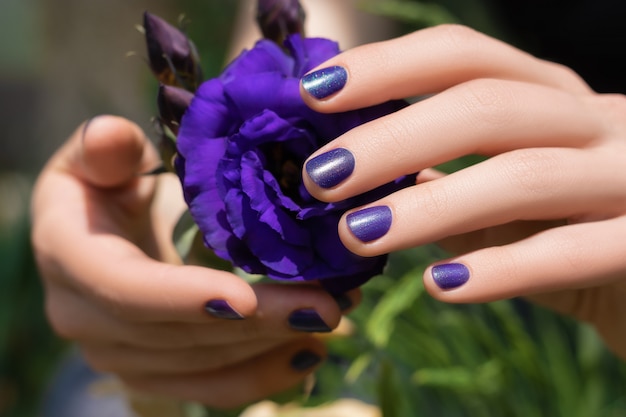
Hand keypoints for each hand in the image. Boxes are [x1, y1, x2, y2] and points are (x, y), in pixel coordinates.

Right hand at [31, 115, 356, 408]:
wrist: (97, 234)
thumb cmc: (104, 186)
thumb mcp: (99, 159)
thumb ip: (105, 150)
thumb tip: (110, 134)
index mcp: (71, 257)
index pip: (122, 287)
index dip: (180, 297)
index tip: (244, 297)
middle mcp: (87, 319)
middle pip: (177, 335)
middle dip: (256, 323)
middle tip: (327, 303)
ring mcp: (121, 353)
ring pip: (201, 366)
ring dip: (271, 344)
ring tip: (333, 314)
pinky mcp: (154, 370)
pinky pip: (209, 386)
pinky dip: (262, 376)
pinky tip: (309, 354)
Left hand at [300, 25, 625, 358]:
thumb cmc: (572, 225)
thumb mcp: (507, 193)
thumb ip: (449, 180)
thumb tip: (364, 176)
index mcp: (548, 97)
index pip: (462, 57)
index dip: (386, 66)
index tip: (313, 92)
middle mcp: (592, 120)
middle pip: (486, 105)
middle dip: (393, 137)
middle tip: (319, 176)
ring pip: (523, 175)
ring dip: (430, 207)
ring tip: (356, 235)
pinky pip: (572, 253)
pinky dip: (501, 269)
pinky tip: (441, 286)